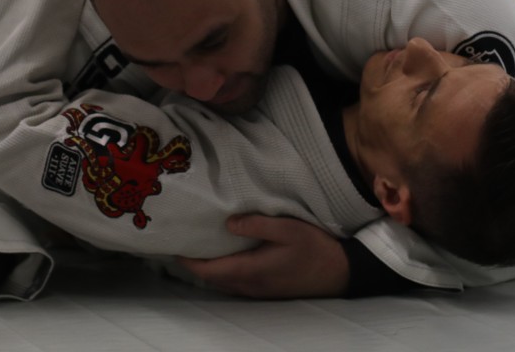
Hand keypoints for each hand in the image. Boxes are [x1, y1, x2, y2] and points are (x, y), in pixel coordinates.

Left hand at [177, 215, 348, 298]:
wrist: (340, 272)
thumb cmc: (314, 248)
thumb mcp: (287, 228)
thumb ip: (256, 225)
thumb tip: (227, 223)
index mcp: (249, 270)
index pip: (208, 270)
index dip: (188, 260)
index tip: (174, 245)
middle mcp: (249, 286)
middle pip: (211, 279)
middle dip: (195, 263)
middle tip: (184, 242)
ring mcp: (258, 291)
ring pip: (223, 283)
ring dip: (209, 269)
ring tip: (200, 247)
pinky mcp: (267, 290)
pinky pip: (235, 284)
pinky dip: (223, 272)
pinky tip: (226, 256)